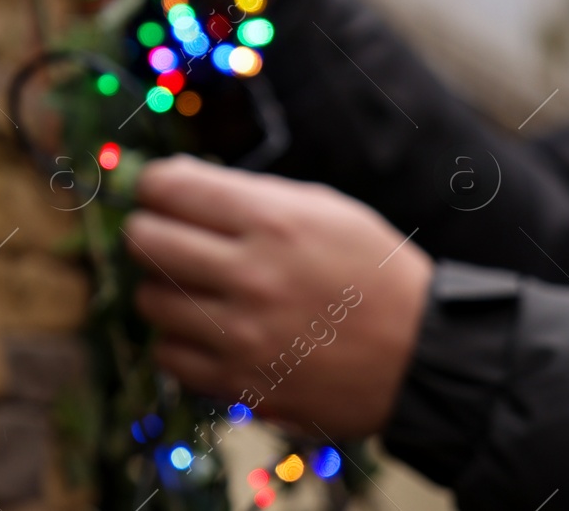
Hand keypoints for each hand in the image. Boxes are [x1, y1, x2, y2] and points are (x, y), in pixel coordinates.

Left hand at [124, 155, 432, 437]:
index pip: (166, 188)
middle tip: (170, 239)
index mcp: (272, 221)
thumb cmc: (370, 270)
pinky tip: (208, 331)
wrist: (424, 357)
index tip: (162, 195)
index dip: (154, 186)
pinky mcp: (243, 385)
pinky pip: (169, 355)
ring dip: (165, 290)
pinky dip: (179, 342)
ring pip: (148, 301)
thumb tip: (170, 183)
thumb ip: (245, 193)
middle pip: (144, 242)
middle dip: (149, 233)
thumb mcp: (322, 208)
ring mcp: (244, 336)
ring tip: (198, 289)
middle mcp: (251, 276)